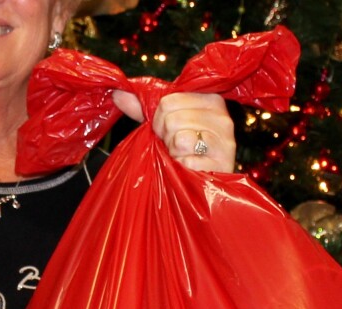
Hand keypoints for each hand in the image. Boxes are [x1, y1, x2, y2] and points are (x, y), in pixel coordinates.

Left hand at [112, 90, 236, 173]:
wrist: (202, 183)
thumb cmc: (185, 150)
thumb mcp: (165, 123)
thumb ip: (143, 108)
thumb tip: (117, 93)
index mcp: (210, 99)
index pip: (168, 101)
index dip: (160, 119)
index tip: (169, 130)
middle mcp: (222, 117)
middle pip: (171, 119)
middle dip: (166, 136)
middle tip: (176, 146)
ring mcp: (225, 141)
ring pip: (180, 138)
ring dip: (174, 152)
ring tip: (184, 156)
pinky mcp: (222, 163)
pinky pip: (186, 161)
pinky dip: (182, 168)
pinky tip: (191, 168)